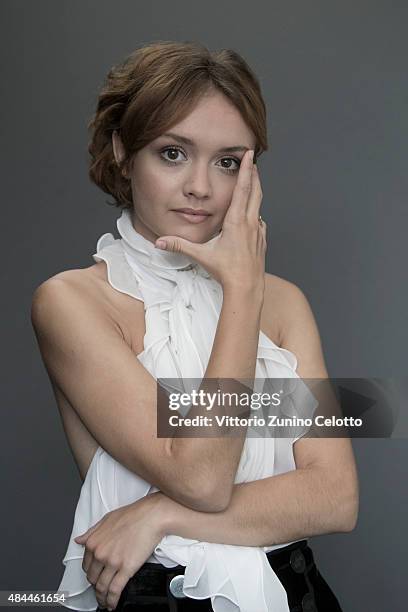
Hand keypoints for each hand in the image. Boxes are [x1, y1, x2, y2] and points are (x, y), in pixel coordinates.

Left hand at [74, 492, 165, 610]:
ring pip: (102, 587)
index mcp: (94, 542)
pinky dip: (111, 600)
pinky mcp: (126, 569)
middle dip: (96, 586)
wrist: (151, 515)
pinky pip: (114, 590)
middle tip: (101, 589)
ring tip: (105, 601)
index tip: (95, 578)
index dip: (91, 574)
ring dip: (102, 598)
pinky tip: (112, 604)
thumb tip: (79, 540)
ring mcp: (112, 562)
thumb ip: (91, 532)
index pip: (86, 566)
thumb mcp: (106, 519)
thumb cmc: (132, 515)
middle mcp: (100, 553)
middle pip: (93, 578)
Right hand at [155, 149, 266, 291]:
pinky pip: (260, 221)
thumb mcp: (201, 256)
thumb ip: (180, 246)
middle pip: (255, 192)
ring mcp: (258, 232)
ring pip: (259, 205)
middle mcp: (250, 224)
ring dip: (256, 191)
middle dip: (254, 174)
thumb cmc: (226, 272)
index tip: (249, 155)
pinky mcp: (262, 241)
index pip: (242, 189)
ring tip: (252, 182)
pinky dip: (256, 213)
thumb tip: (159, 242)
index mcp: (236, 222)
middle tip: (252, 160)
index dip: (246, 170)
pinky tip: (252, 216)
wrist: (247, 288)